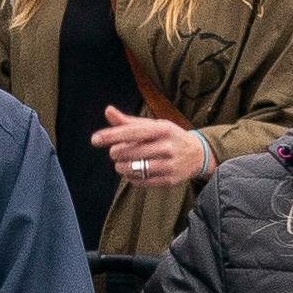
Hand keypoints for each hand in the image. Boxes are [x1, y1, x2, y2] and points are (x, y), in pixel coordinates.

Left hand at [90, 107, 211, 193]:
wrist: (198, 154)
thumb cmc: (168, 137)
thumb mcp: (153, 125)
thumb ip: (129, 122)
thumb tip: (108, 110)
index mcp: (162, 129)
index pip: (132, 132)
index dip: (111, 136)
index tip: (94, 140)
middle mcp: (167, 146)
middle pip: (129, 152)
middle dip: (116, 153)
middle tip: (116, 152)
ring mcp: (170, 164)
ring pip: (133, 169)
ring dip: (121, 167)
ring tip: (122, 163)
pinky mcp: (170, 180)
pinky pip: (141, 181)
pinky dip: (131, 178)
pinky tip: (133, 172)